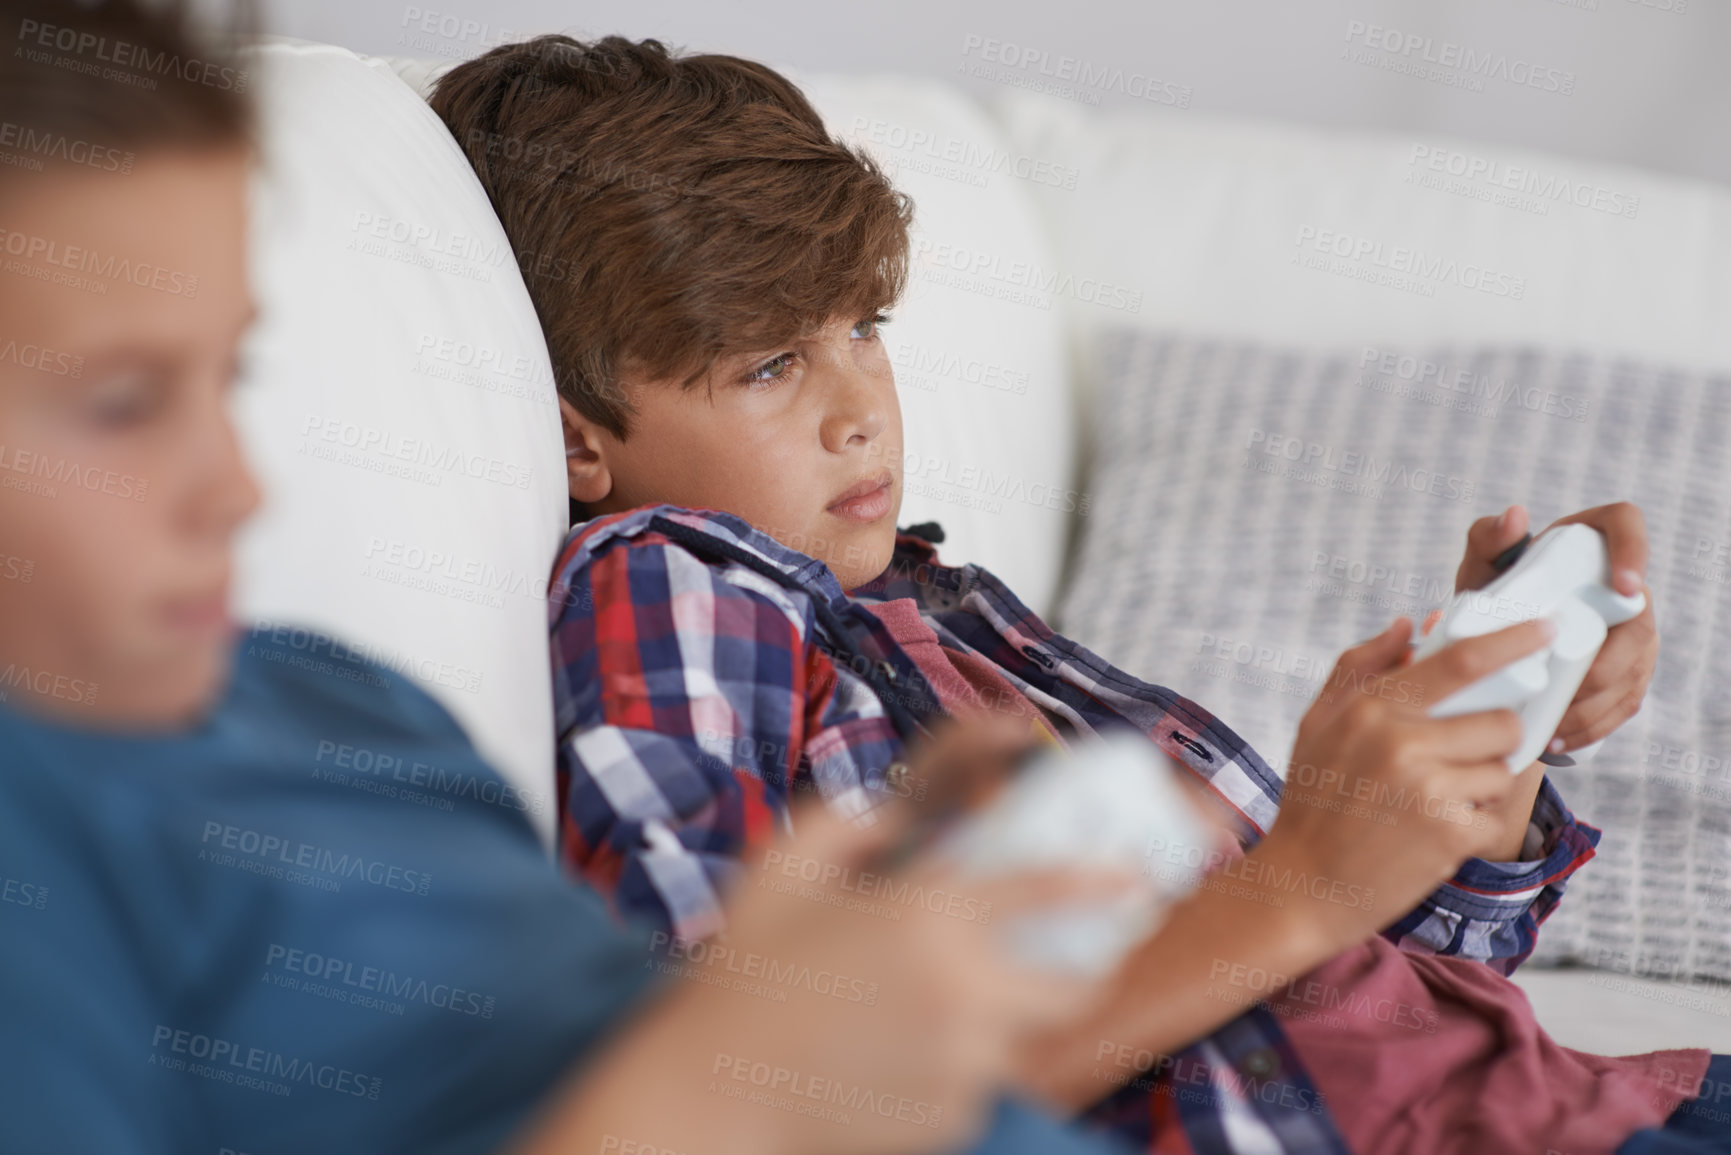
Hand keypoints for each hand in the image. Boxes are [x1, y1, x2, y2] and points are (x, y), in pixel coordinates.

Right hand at [674, 718, 1133, 1154]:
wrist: (710, 1093)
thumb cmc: (740, 973)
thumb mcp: (783, 868)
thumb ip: (850, 823)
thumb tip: (893, 815)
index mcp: (930, 915)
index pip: (1049, 891)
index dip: (1104, 879)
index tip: (1137, 877)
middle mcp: (964, 992)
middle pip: (1072, 987)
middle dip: (1081, 970)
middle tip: (1057, 959)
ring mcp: (963, 1064)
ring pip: (1019, 1038)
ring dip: (998, 1019)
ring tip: (921, 1010)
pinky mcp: (949, 1119)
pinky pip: (976, 1084)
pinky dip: (954, 1066)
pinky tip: (887, 1056)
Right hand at [1265, 614, 1555, 949]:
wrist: (1302, 885)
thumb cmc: (1311, 801)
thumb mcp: (1318, 723)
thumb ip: (1359, 667)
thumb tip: (1408, 625)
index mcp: (1373, 708)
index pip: (1460, 660)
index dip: (1513, 641)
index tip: (1545, 629)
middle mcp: (1403, 742)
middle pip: (1501, 721)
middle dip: (1493, 738)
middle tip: (1459, 758)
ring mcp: (1429, 789)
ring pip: (1502, 769)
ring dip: (1480, 785)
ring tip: (1434, 801)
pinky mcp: (1449, 834)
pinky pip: (1493, 813)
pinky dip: (1471, 824)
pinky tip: (1431, 833)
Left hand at [1456, 502, 1656, 754]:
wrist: (1493, 635)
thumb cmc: (1492, 591)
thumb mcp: (1482, 567)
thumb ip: (1487, 538)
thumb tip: (1514, 517)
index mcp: (1592, 544)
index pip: (1627, 525)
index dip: (1635, 551)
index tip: (1624, 587)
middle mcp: (1625, 588)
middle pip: (1638, 624)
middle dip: (1605, 665)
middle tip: (1565, 688)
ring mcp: (1632, 633)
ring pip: (1631, 673)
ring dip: (1593, 704)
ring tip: (1552, 724)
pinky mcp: (1627, 674)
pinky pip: (1622, 703)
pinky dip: (1591, 726)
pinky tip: (1559, 738)